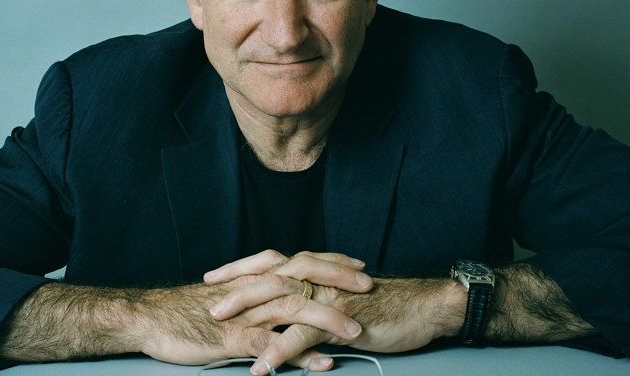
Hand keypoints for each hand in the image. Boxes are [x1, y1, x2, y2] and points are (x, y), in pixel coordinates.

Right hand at [138, 250, 370, 369]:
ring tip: (357, 331)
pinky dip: (301, 355)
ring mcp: (246, 314)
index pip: (299, 262)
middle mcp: (254, 289)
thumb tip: (276, 294)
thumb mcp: (226, 295)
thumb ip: (252, 293)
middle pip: (304, 278)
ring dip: (329, 320)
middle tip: (369, 285)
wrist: (150, 316)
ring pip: (294, 310)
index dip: (329, 262)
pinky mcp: (235, 339)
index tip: (357, 264)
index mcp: (254, 277)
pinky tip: (323, 364)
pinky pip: (274, 346)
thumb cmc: (186, 308)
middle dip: (339, 280)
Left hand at [208, 252, 466, 374]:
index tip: (212, 277)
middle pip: (267, 277)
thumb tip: (289, 309)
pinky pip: (303, 335)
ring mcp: (326, 296)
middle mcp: (316, 278)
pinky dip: (280, 350)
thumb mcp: (341, 296)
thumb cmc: (381, 303)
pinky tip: (262, 367)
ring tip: (223, 327)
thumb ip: (314, 298)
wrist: (421, 306)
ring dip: (249, 313)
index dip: (239, 269)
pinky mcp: (339, 318)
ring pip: (280, 300)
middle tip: (208, 302)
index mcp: (314, 271)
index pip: (269, 264)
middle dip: (235, 288)